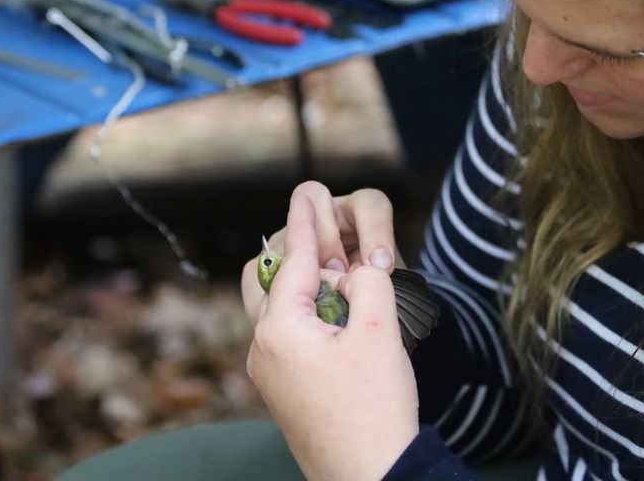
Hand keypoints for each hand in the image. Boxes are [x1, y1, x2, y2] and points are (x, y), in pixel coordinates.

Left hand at [247, 194, 418, 480]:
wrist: (371, 477)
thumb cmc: (374, 411)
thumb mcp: (379, 332)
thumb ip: (367, 281)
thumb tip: (358, 265)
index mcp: (281, 328)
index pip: (296, 260)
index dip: (306, 222)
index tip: (306, 191)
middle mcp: (264, 346)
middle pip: (267, 279)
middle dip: (299, 255)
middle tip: (334, 246)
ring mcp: (269, 371)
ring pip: (275, 307)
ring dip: (303, 286)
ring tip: (341, 282)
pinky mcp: (282, 388)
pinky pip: (285, 334)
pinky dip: (306, 314)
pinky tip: (339, 319)